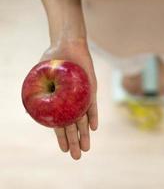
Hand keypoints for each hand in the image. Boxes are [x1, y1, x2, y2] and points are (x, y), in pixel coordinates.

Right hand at [41, 39, 97, 159]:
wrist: (68, 45)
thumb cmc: (53, 60)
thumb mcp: (41, 76)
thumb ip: (37, 93)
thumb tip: (30, 112)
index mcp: (60, 103)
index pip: (61, 124)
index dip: (62, 137)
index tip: (65, 150)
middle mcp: (72, 103)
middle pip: (74, 126)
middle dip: (75, 141)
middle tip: (77, 156)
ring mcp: (82, 97)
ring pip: (84, 119)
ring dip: (85, 134)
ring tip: (86, 148)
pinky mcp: (91, 90)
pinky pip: (92, 104)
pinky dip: (93, 115)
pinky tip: (93, 127)